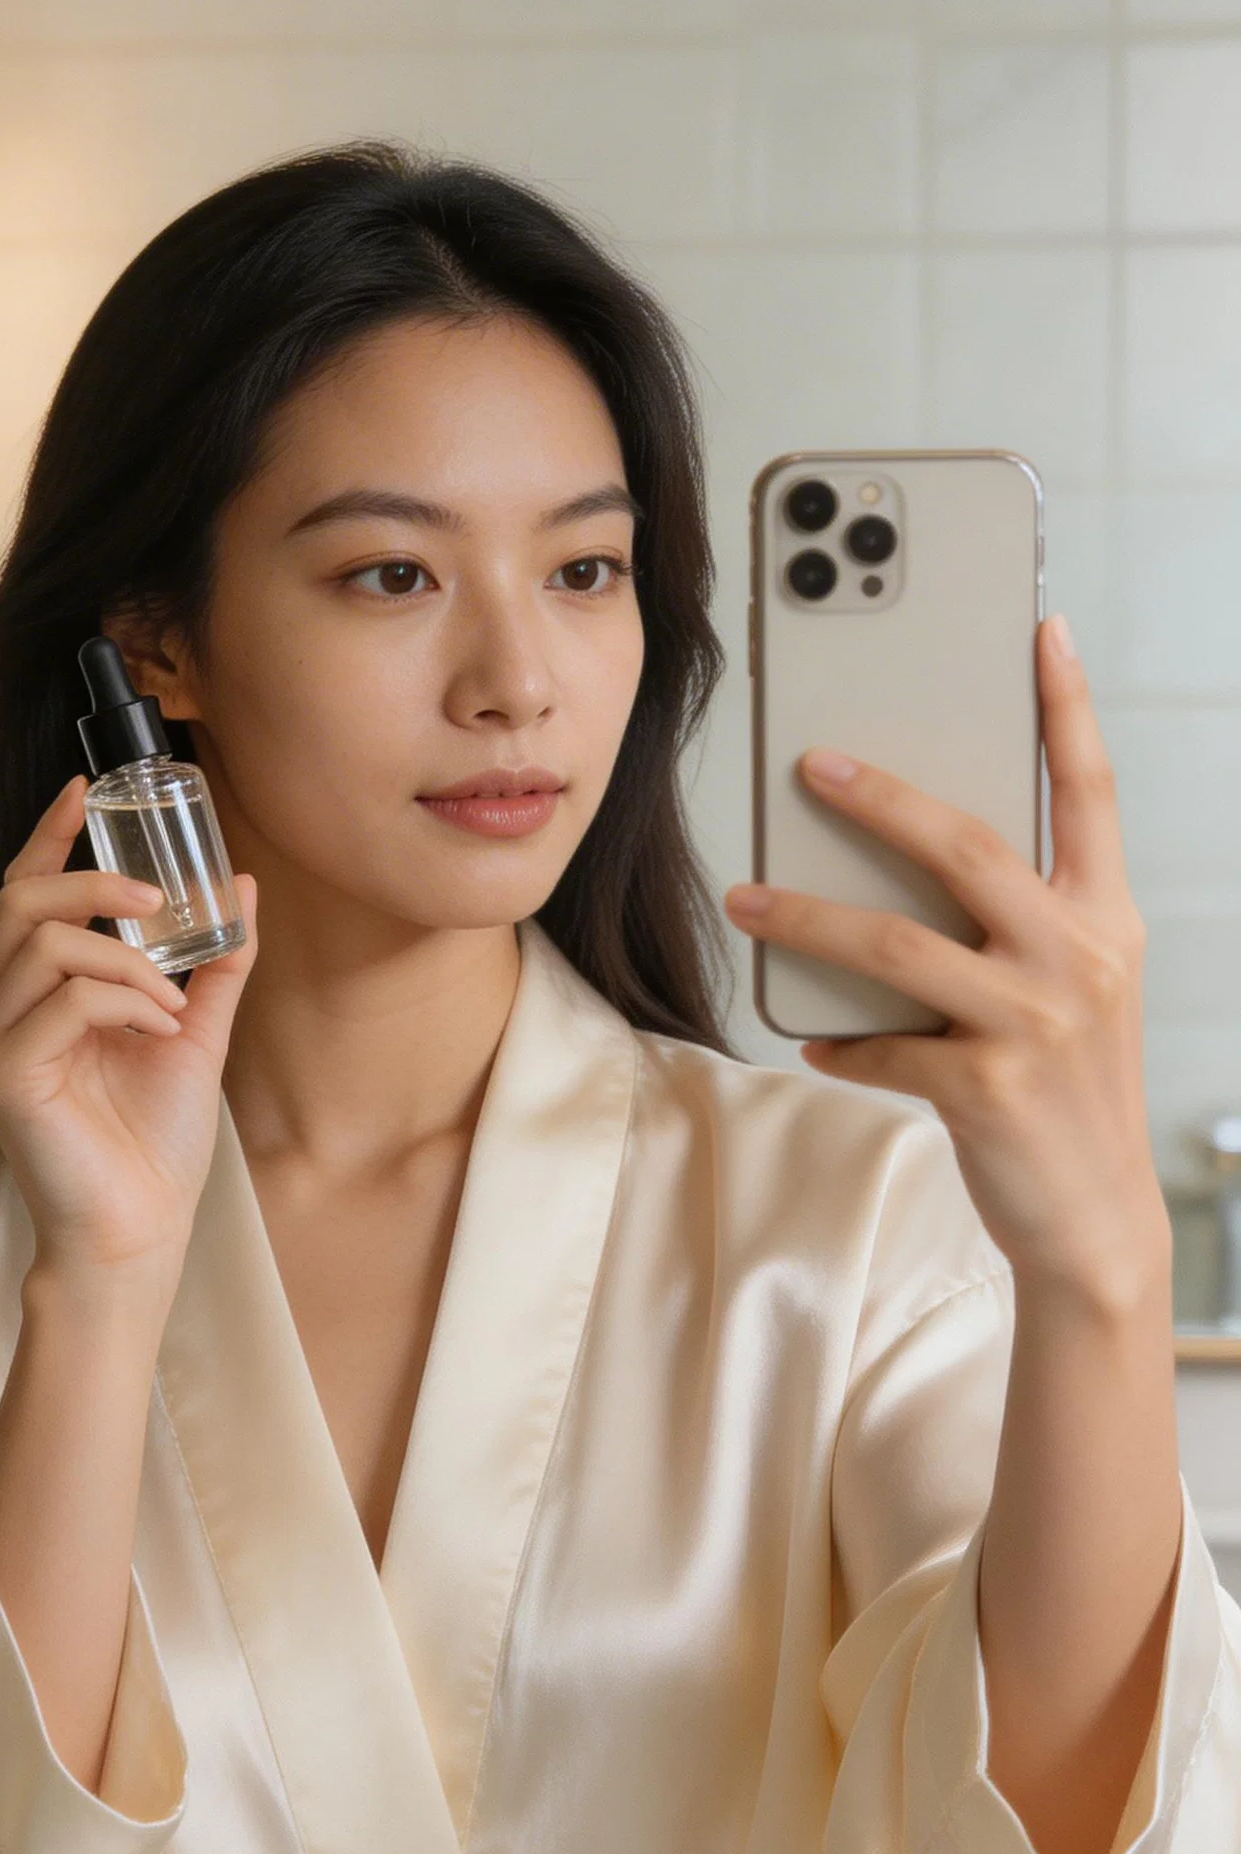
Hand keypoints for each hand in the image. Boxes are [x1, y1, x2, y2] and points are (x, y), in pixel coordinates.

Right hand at [0, 776, 257, 1291]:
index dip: (50, 836)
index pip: (23, 896)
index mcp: (28, 998)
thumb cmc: (155, 1143)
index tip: (88, 788)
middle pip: (21, 902)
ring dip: (128, 960)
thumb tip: (240, 887)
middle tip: (160, 900)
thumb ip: (214, 963)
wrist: (142, 1229)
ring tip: (172, 1004)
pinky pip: (65, 997)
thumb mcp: (195, 1032)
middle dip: (94, 881)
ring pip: (46, 943)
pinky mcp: (3, 1074)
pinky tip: (159, 1031)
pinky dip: (126, 1000)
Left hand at [723, 615, 1168, 1313]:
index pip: (1090, 791)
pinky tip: (813, 1037)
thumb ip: (1023, 920)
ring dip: (808, 915)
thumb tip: (916, 856)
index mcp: (1104, 918)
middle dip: (881, 797)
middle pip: (966, 845)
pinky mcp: (988, 1087)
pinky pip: (884, 1045)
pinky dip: (841, 1040)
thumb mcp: (1075, 990)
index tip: (1041, 630)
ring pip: (897, 942)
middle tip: (810, 762)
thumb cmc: (1070, 1092)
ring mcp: (1035, 1022)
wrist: (1097, 1223)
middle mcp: (1079, 957)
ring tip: (747, 896)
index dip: (1066, 707)